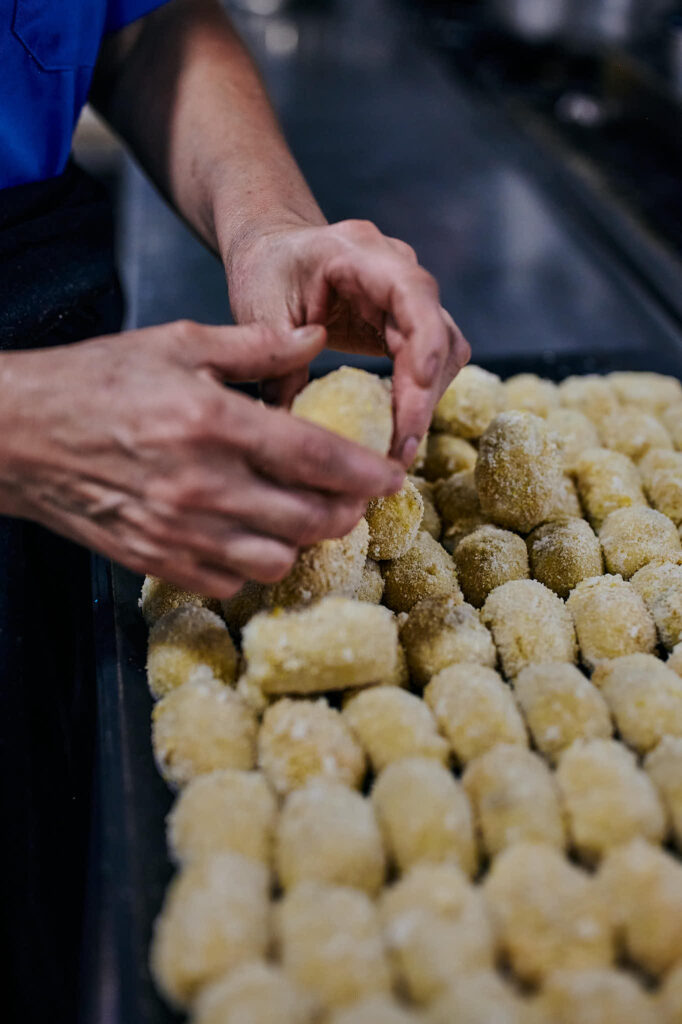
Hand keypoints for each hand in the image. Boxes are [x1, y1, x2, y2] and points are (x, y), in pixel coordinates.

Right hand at [0, 321, 403, 597]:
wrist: (19, 436)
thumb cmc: (95, 383)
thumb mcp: (175, 345)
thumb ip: (254, 345)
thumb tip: (315, 340)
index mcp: (212, 422)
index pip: (314, 456)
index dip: (364, 471)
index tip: (390, 476)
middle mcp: (202, 485)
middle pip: (308, 518)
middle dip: (347, 511)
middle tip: (353, 496)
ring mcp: (179, 531)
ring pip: (277, 559)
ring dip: (302, 539)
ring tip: (302, 514)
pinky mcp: (157, 561)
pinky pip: (230, 581)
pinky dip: (252, 562)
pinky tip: (249, 534)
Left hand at [226, 219, 470, 464]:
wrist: (276, 249)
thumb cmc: (267, 270)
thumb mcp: (261, 311)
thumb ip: (276, 363)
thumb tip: (288, 428)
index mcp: (360, 253)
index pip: (412, 293)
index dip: (424, 342)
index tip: (417, 389)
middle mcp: (398, 270)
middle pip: (437, 332)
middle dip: (423, 395)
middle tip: (399, 450)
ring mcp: (409, 297)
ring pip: (444, 351)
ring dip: (425, 401)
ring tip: (397, 448)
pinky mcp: (408, 324)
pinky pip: (429, 362)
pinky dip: (416, 397)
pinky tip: (394, 429)